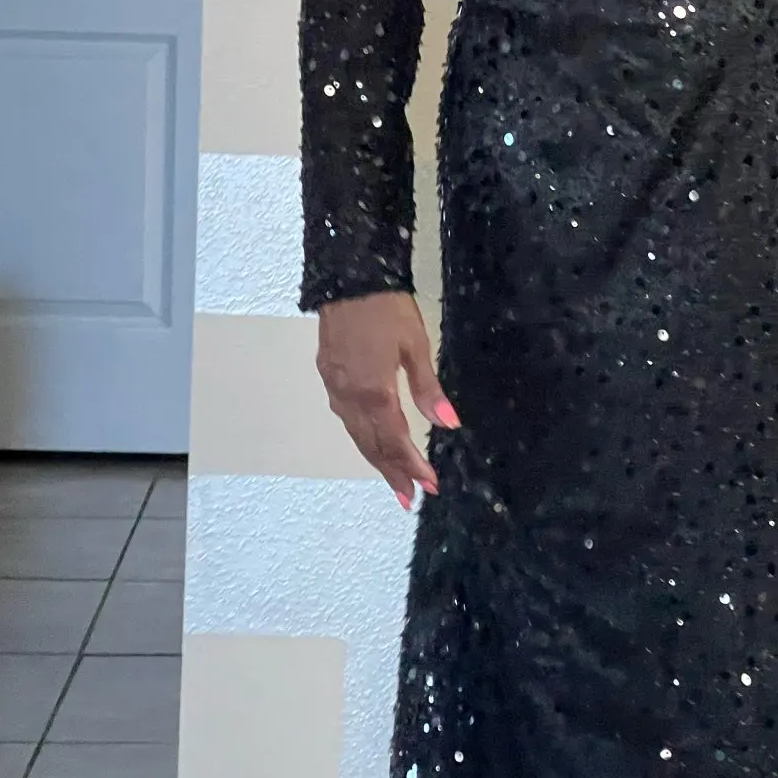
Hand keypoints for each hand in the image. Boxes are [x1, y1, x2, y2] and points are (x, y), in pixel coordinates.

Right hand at [316, 291, 455, 508]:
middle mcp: (350, 398)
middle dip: (393, 473)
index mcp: (375, 392)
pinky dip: (362, 438)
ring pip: (356, 435)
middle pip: (372, 445)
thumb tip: (448, 424)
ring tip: (394, 481)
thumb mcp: (415, 345)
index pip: (395, 441)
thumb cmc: (387, 309)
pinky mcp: (329, 376)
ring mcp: (336, 388)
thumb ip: (428, 388)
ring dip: (376, 460)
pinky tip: (371, 442)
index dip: (412, 466)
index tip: (429, 487)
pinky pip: (346, 418)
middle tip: (409, 499)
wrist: (349, 279)